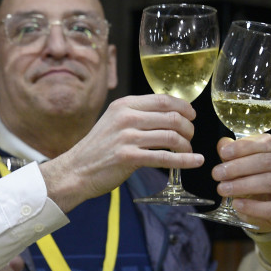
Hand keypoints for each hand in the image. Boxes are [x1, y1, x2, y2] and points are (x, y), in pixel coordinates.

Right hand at [41, 95, 202, 211]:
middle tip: (190, 137)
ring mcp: (127, 138)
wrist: (76, 170)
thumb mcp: (113, 122)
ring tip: (188, 151)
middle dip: (188, 128)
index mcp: (124, 105)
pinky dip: (185, 160)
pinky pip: (165, 158)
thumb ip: (136, 115)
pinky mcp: (129, 158)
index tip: (192, 115)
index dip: (184, 107)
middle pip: (172, 118)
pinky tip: (195, 161)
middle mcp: (126, 118)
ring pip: (171, 137)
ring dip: (186, 145)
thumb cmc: (97, 149)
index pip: (163, 100)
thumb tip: (167, 115)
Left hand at [212, 134, 270, 230]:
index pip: (267, 142)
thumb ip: (233, 152)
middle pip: (267, 162)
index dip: (244, 147)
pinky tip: (236, 204)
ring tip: (222, 188)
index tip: (223, 152)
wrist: (262, 207)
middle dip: (238, 167)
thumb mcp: (242, 162)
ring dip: (242, 185)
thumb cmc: (253, 178)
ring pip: (269, 182)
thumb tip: (223, 144)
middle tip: (217, 173)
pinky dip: (252, 206)